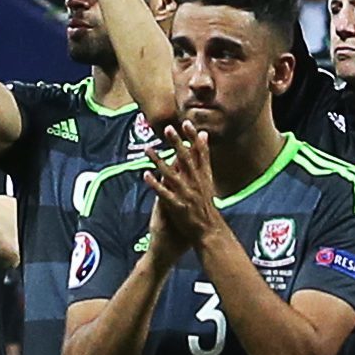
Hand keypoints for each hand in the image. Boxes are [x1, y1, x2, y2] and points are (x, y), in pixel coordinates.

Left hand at [146, 124, 219, 258]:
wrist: (209, 231)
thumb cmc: (206, 207)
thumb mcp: (209, 183)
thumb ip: (204, 164)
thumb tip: (204, 146)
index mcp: (204, 178)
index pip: (200, 154)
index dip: (193, 138)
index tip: (187, 123)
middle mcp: (196, 184)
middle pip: (185, 160)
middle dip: (177, 144)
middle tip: (168, 129)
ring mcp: (186, 194)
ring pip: (170, 174)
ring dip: (158, 161)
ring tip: (147, 149)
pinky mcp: (177, 205)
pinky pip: (163, 192)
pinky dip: (155, 183)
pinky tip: (145, 174)